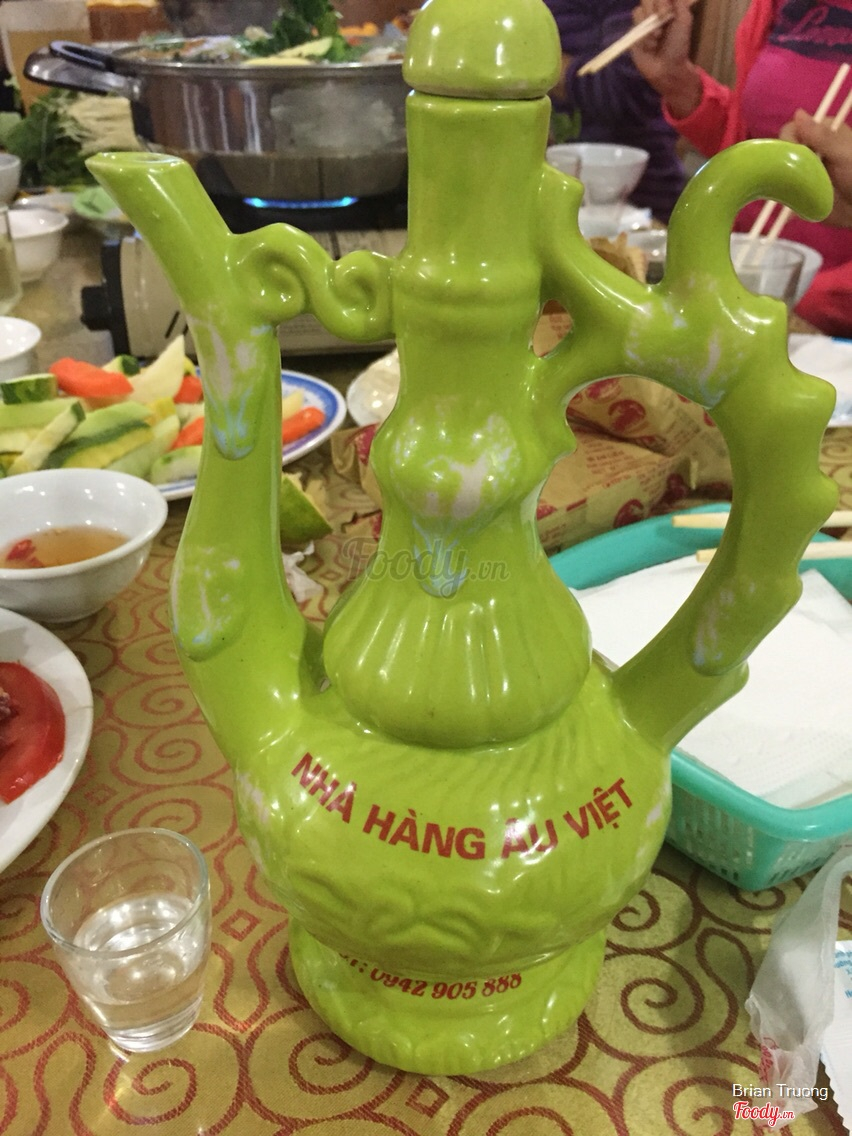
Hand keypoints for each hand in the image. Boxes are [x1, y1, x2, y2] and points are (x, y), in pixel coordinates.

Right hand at [630, 0, 701, 118]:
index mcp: (667, 7)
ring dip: (649, 24)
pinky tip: (649, 44)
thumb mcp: (685, 20)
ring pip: (639, 10)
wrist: (666, 68)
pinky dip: (642, 34)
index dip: (662, 0)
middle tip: (663, 19)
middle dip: (656, 8)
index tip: (668, 11)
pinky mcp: (633, 34)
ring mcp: (643, 23)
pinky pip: (633, 24)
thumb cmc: (678, 45)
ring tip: (657, 37)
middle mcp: (654, 12)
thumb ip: (680, 3)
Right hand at [782, 108, 851, 226]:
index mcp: (820, 135)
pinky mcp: (800, 194)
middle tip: (798, 178)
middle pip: (782, 153)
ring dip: (780, 186)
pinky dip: (784, 204)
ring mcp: (803, 174)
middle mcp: (809, 152)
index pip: (791, 131)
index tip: (795, 156)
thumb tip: (797, 112)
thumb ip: (821, 135)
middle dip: (783, 166)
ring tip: (792, 196)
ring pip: (780, 175)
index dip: (788, 142)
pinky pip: (784, 197)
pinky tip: (790, 210)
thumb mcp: (843, 152)